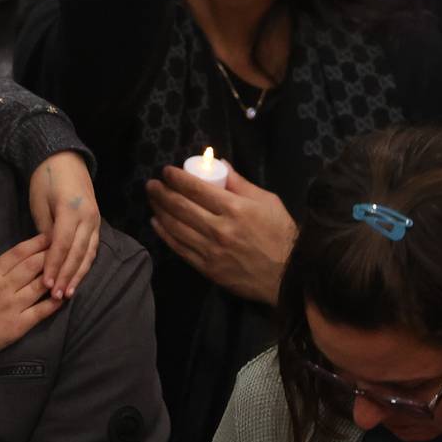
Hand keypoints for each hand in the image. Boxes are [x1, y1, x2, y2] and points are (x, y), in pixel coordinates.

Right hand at [0, 234, 62, 348]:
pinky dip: (54, 304)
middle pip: (33, 266)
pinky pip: (41, 312)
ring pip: (40, 286)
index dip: (34, 243)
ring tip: (68, 268)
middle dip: (49, 254)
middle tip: (64, 247)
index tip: (48, 236)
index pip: (17, 254)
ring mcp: (14, 306)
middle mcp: (5, 287)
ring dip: (55, 276)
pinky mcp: (20, 326)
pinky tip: (64, 296)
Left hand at [28, 151, 100, 298]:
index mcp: (71, 210)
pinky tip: (77, 279)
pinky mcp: (97, 224)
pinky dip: (85, 265)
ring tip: (67, 294)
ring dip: (77, 275)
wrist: (65, 160)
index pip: (62, 245)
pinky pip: (92, 248)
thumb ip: (45, 230)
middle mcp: (88, 217)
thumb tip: (47, 255)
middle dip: (66, 276)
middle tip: (56, 296)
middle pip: (77, 253)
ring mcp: (95, 220)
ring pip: (88, 254)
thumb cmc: (46, 180)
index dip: (54, 266)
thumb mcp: (40, 203)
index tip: (45, 283)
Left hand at [146, 165, 295, 304]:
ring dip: (159, 210)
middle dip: (161, 192)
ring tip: (152, 200)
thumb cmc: (281, 234)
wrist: (289, 276)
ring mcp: (211, 250)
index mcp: (235, 209)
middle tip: (152, 184)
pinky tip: (156, 223)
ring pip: (175, 226)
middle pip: (180, 206)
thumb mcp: (268, 202)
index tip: (166, 171)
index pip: (196, 188)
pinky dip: (164, 234)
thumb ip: (241, 183)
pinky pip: (179, 248)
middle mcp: (219, 228)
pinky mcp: (207, 268)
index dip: (176, 177)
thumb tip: (220, 165)